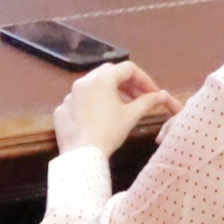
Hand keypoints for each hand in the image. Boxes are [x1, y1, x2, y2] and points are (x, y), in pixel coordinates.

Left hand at [52, 57, 175, 157]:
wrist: (83, 155)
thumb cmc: (109, 132)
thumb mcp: (131, 116)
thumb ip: (147, 102)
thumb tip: (161, 96)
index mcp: (101, 79)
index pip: (128, 69)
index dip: (144, 79)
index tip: (153, 93)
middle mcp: (83, 81)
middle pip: (110, 73)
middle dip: (127, 83)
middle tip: (139, 96)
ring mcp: (70, 95)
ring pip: (94, 85)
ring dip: (110, 91)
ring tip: (122, 106)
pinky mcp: (62, 108)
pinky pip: (81, 100)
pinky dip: (94, 103)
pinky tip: (101, 117)